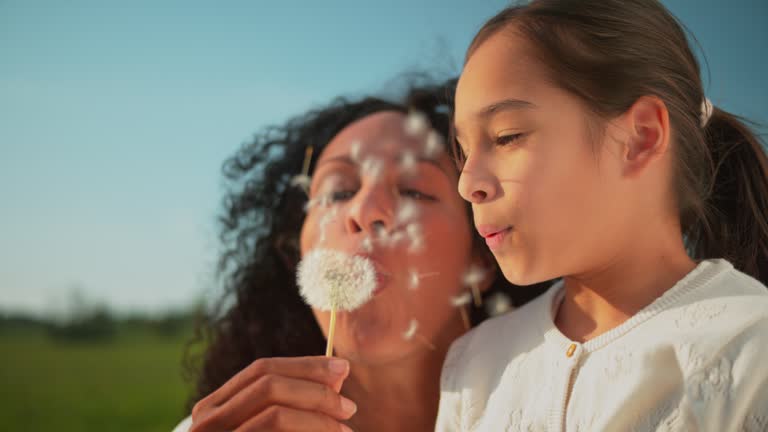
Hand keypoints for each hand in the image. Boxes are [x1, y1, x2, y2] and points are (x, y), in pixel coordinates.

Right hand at [189, 356, 355, 431]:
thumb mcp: (270, 428)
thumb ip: (295, 403)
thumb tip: (338, 374)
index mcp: (214, 407)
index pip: (263, 369)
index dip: (306, 366)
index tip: (343, 369)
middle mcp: (206, 424)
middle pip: (269, 385)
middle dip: (316, 391)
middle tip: (349, 407)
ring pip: (275, 415)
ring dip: (318, 418)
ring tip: (344, 430)